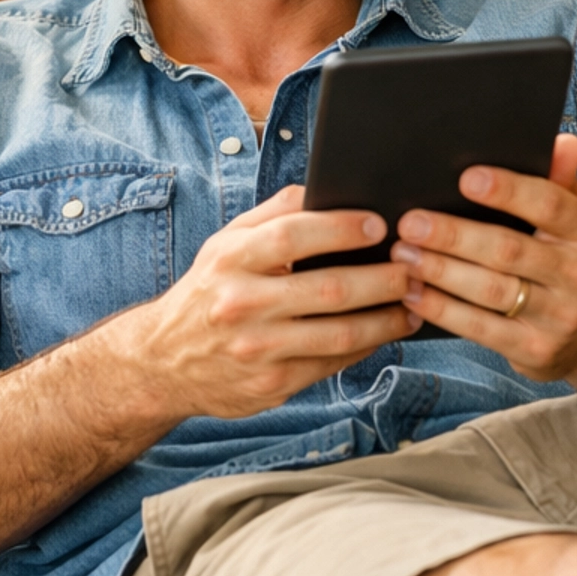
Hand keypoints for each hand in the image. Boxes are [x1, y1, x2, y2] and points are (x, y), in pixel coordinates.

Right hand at [150, 186, 418, 419]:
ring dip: (386, 319)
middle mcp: (241, 306)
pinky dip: (366, 347)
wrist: (163, 362)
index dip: (340, 228)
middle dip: (382, 278)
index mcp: (230, 261)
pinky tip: (386, 332)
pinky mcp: (270, 386)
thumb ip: (271, 215)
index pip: (292, 237)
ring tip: (414, 303)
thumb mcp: (224, 243)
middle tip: (414, 267)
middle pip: (328, 290)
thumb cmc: (208, 291)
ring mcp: (256, 351)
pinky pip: (331, 364)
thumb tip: (322, 189)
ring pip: (339, 334)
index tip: (379, 223)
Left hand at [389, 136, 576, 384]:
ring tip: (402, 255)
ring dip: (440, 272)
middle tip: (411, 222)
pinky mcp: (535, 349)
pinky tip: (414, 295)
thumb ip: (561, 180)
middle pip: (508, 250)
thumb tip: (562, 141)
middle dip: (454, 235)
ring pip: (490, 290)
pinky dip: (443, 310)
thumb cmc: (569, 258)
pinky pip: (481, 329)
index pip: (549, 204)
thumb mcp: (576, 216)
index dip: (508, 191)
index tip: (466, 178)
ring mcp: (559, 316)